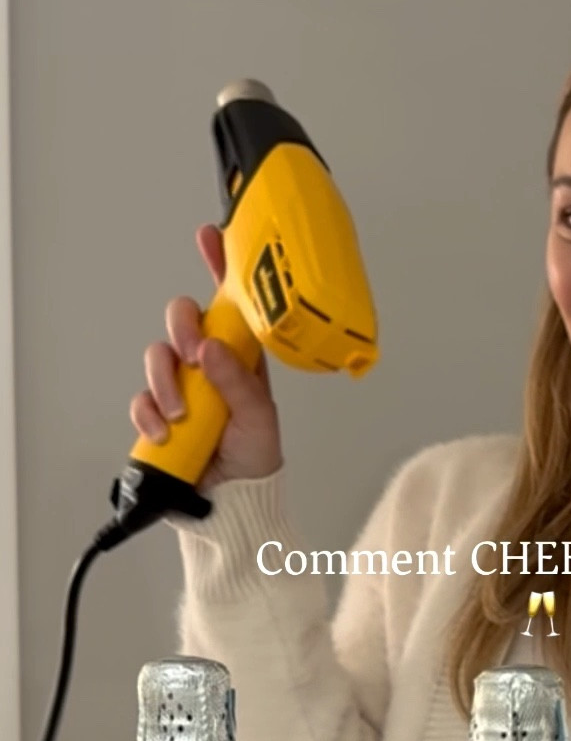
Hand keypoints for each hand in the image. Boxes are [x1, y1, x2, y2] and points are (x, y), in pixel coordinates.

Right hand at [128, 224, 282, 489]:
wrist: (231, 503)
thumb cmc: (254, 457)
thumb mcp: (260, 419)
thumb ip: (239, 383)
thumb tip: (211, 349)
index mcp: (240, 356)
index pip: (228, 303)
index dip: (218, 266)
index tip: (209, 237)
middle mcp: (207, 364)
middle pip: (183, 318)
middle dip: (183, 327)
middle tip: (195, 355)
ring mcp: (180, 387)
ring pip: (157, 356)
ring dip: (165, 381)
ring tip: (182, 416)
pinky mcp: (156, 413)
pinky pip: (140, 399)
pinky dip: (148, 414)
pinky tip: (166, 433)